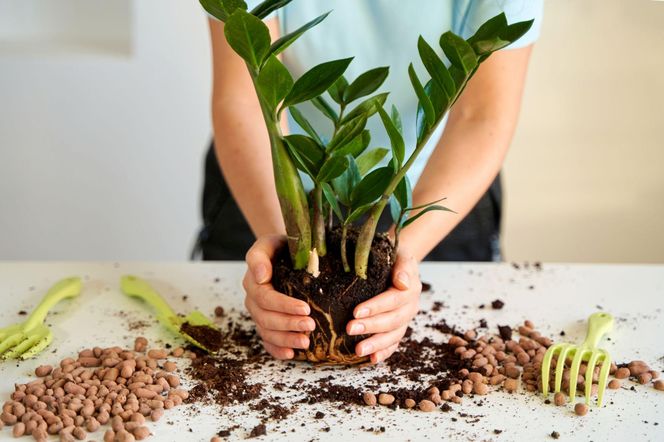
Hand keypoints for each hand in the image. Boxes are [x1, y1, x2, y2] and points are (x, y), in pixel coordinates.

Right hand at [243, 235, 315, 358]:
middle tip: (310, 326)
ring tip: (305, 343)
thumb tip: (261, 276)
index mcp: (253, 282)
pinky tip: (291, 354)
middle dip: (288, 325)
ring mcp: (259, 313)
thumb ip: (259, 256)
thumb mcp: (268, 243)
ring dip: (286, 339)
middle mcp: (253, 300)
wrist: (283, 252)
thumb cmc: (279, 247)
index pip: (265, 298)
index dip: (284, 306)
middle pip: (267, 318)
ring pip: (267, 332)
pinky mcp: (266, 323)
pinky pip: (267, 341)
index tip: (305, 308)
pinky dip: (277, 349)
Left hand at [346, 248, 420, 363]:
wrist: (400, 263)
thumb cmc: (395, 257)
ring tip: (358, 351)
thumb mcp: (401, 255)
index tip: (356, 312)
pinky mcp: (399, 328)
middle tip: (350, 329)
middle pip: (392, 320)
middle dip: (371, 326)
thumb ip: (403, 267)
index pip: (393, 300)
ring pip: (393, 335)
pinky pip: (394, 343)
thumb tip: (402, 282)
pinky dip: (384, 352)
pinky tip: (371, 359)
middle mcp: (410, 307)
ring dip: (376, 344)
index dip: (376, 307)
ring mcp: (405, 320)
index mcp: (410, 289)